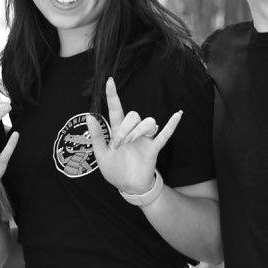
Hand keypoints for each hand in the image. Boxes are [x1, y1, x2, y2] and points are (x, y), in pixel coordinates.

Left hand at [86, 75, 181, 194]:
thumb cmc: (114, 169)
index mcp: (117, 132)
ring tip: (131, 143)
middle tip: (119, 144)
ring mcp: (144, 139)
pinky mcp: (154, 148)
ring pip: (147, 122)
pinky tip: (178, 114)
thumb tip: (89, 116)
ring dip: (138, 131)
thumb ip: (97, 137)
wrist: (128, 186)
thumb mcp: (101, 156)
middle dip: (125, 128)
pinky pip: (165, 134)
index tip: (109, 81)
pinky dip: (171, 125)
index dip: (112, 96)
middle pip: (133, 116)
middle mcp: (132, 132)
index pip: (115, 110)